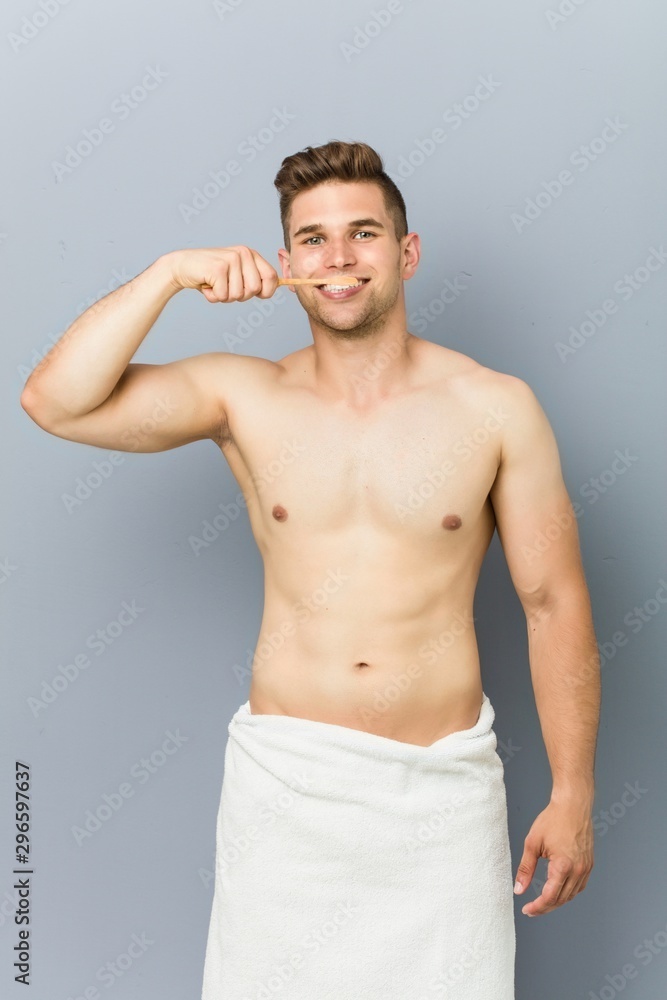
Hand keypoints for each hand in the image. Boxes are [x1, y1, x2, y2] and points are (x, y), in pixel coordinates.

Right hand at [165, 246, 278, 302]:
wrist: (182, 266)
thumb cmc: (211, 275)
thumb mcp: (237, 274)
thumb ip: (255, 279)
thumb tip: (281, 286)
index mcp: (251, 254)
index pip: (272, 277)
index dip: (266, 292)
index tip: (256, 295)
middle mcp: (243, 253)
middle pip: (254, 290)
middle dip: (240, 296)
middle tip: (226, 287)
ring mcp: (231, 259)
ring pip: (238, 295)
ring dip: (224, 297)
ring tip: (215, 285)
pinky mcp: (218, 268)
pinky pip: (223, 296)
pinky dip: (213, 297)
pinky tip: (206, 285)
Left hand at [513, 798, 593, 916]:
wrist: (573, 805)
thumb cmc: (553, 820)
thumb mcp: (532, 843)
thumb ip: (525, 869)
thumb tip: (519, 889)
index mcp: (563, 866)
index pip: (550, 897)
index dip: (537, 907)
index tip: (526, 910)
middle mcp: (578, 870)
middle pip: (561, 899)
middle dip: (545, 907)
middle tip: (531, 909)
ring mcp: (586, 868)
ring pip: (571, 895)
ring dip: (557, 901)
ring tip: (542, 902)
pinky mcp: (589, 864)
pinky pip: (579, 886)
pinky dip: (568, 892)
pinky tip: (558, 891)